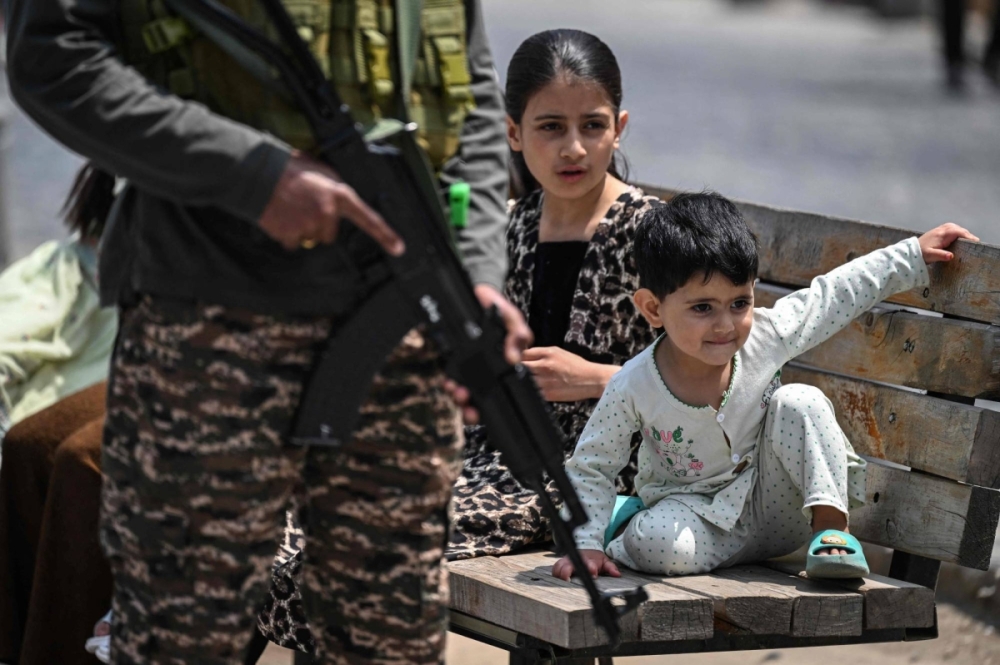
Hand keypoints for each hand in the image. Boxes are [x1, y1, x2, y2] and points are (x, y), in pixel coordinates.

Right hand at [258, 151, 404, 254]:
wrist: (259, 173)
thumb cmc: (290, 169)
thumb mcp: (323, 172)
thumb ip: (335, 191)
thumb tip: (339, 206)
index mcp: (339, 195)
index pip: (368, 218)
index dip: (386, 235)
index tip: (399, 248)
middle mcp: (328, 213)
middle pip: (329, 235)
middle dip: (317, 225)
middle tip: (303, 206)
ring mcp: (309, 225)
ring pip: (310, 239)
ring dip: (300, 228)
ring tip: (289, 207)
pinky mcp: (291, 235)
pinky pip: (292, 243)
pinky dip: (285, 234)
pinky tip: (280, 217)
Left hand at [442, 286, 532, 424]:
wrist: (474, 294)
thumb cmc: (496, 307)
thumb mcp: (513, 319)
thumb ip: (518, 335)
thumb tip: (513, 358)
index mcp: (502, 362)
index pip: (501, 388)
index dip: (493, 402)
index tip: (486, 408)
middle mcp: (485, 368)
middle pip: (480, 396)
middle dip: (473, 407)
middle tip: (469, 405)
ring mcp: (468, 366)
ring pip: (465, 391)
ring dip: (460, 397)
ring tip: (458, 392)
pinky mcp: (454, 360)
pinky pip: (451, 377)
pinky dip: (450, 383)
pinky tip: (449, 381)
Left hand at [522, 347, 618, 401]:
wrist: (592, 379)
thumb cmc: (577, 366)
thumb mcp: (559, 352)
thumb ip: (541, 354)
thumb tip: (525, 356)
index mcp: (548, 353)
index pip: (523, 354)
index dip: (519, 357)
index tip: (517, 361)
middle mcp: (545, 366)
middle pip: (520, 366)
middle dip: (518, 369)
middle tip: (518, 372)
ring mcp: (545, 381)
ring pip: (523, 380)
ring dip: (522, 381)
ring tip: (524, 381)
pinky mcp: (547, 394)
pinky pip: (531, 391)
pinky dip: (529, 390)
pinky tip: (532, 390)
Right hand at [552, 550, 620, 580]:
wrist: (586, 550)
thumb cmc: (595, 559)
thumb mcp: (604, 561)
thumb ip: (611, 567)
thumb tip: (617, 574)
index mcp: (587, 560)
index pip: (588, 564)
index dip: (590, 568)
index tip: (593, 575)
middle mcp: (575, 560)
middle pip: (568, 565)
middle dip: (567, 572)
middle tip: (568, 580)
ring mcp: (566, 561)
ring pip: (559, 566)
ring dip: (559, 574)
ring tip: (560, 583)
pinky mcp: (560, 564)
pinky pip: (554, 569)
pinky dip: (554, 574)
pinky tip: (555, 582)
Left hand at [918, 223, 978, 263]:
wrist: (911, 250)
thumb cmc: (921, 254)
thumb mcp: (930, 256)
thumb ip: (941, 255)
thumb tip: (951, 256)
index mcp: (942, 234)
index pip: (958, 232)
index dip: (968, 236)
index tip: (975, 242)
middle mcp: (942, 229)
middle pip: (959, 229)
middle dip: (967, 235)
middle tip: (975, 243)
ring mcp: (940, 229)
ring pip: (956, 228)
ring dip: (963, 233)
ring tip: (969, 241)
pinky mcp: (939, 231)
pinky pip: (952, 228)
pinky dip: (958, 232)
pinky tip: (960, 238)